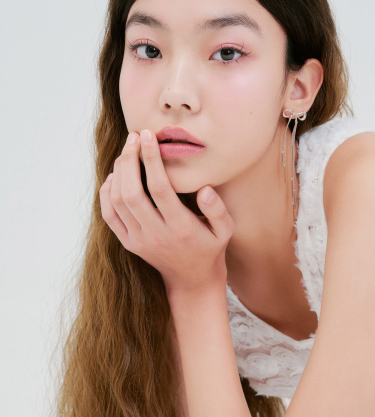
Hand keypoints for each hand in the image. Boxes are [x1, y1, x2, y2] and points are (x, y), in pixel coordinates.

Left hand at [99, 130, 233, 293]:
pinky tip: (116, 175)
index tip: (148, 136)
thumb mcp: (225, 231)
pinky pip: (109, 214)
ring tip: (127, 151)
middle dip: (129, 160)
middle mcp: (156, 234)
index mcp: (181, 227)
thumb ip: (218, 209)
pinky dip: (107, 192)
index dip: (151, 159)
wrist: (192, 280)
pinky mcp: (128, 243)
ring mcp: (138, 240)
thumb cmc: (210, 248)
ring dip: (118, 172)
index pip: (160, 188)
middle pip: (132, 192)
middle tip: (134, 136)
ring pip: (117, 201)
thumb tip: (205, 189)